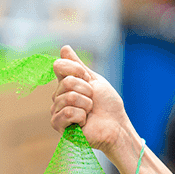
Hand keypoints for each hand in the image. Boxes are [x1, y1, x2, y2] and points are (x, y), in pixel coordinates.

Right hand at [51, 45, 135, 161]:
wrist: (117, 126)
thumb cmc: (108, 105)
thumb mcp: (94, 80)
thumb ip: (77, 66)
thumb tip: (64, 47)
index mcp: (65, 84)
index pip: (60, 66)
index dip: (79, 71)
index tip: (89, 80)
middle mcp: (58, 96)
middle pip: (67, 82)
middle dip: (87, 90)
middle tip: (93, 101)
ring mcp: (57, 111)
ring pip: (69, 97)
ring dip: (87, 104)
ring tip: (90, 112)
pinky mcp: (58, 125)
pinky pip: (68, 112)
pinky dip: (82, 116)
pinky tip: (84, 122)